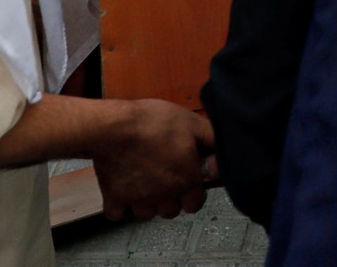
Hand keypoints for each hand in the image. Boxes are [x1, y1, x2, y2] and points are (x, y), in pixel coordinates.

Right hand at [95, 99, 215, 221]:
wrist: (113, 127)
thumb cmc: (153, 122)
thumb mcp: (190, 122)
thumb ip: (211, 140)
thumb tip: (223, 156)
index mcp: (186, 180)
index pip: (196, 203)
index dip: (193, 192)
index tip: (187, 180)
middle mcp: (164, 196)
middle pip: (171, 211)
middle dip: (171, 198)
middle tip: (164, 178)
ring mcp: (138, 199)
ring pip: (147, 213)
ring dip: (147, 202)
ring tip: (144, 181)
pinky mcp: (114, 198)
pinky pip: (116, 213)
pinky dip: (119, 205)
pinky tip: (121, 189)